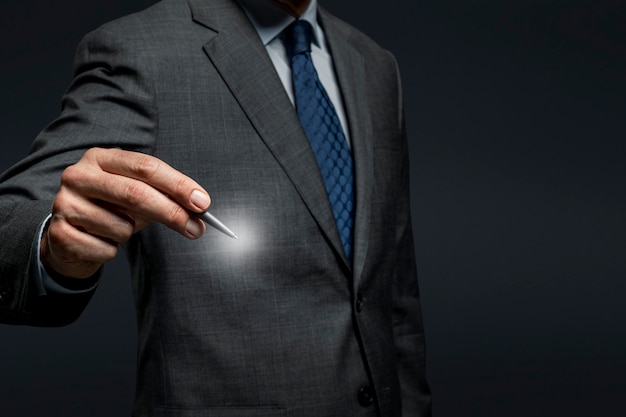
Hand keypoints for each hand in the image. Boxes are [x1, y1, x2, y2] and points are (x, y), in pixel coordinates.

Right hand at [41, 148, 209, 278]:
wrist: (68, 236)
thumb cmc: (111, 210)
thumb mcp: (137, 197)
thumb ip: (166, 198)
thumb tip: (199, 212)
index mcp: (101, 158)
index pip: (146, 167)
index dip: (178, 185)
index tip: (203, 203)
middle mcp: (78, 175)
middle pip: (136, 193)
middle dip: (172, 213)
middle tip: (197, 229)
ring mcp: (65, 203)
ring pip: (122, 227)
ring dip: (131, 234)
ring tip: (117, 229)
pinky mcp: (59, 233)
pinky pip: (106, 249)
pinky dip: (112, 250)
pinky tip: (99, 241)